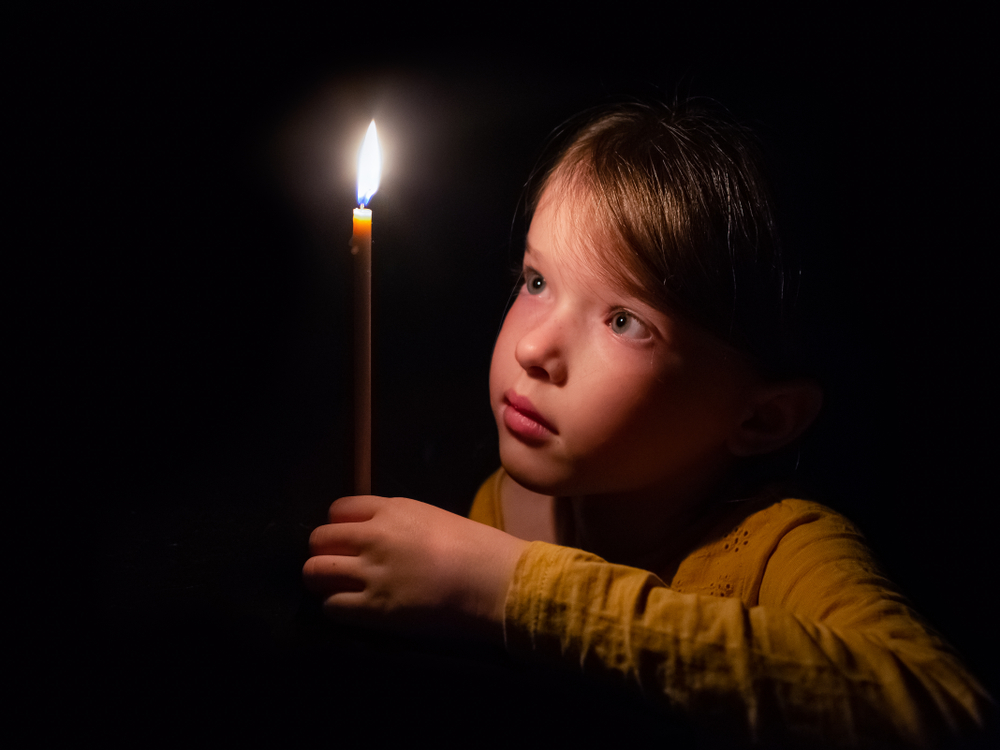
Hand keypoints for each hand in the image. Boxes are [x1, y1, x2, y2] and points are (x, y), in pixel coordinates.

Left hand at [303, 495, 527, 641]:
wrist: (495, 581)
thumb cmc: (477, 548)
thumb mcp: (432, 517)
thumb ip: (398, 523)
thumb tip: (377, 535)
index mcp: (391, 509)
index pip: (337, 509)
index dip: (338, 526)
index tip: (347, 539)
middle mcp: (373, 536)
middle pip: (319, 539)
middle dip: (324, 553)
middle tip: (339, 566)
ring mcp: (371, 573)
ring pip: (314, 572)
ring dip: (322, 581)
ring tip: (339, 589)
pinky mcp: (374, 610)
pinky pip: (331, 606)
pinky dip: (335, 608)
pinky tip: (353, 609)